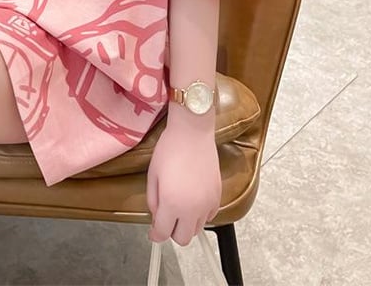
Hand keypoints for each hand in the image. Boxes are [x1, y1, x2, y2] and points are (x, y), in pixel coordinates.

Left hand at [145, 118, 220, 245]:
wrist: (193, 133)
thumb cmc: (169, 149)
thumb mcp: (153, 175)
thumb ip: (153, 200)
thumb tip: (157, 216)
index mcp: (172, 203)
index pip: (163, 233)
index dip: (155, 235)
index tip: (153, 232)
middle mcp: (192, 209)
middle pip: (183, 239)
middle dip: (172, 232)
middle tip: (166, 219)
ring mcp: (207, 204)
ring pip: (197, 230)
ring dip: (187, 224)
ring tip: (179, 206)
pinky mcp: (218, 197)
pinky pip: (209, 217)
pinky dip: (200, 215)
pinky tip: (192, 200)